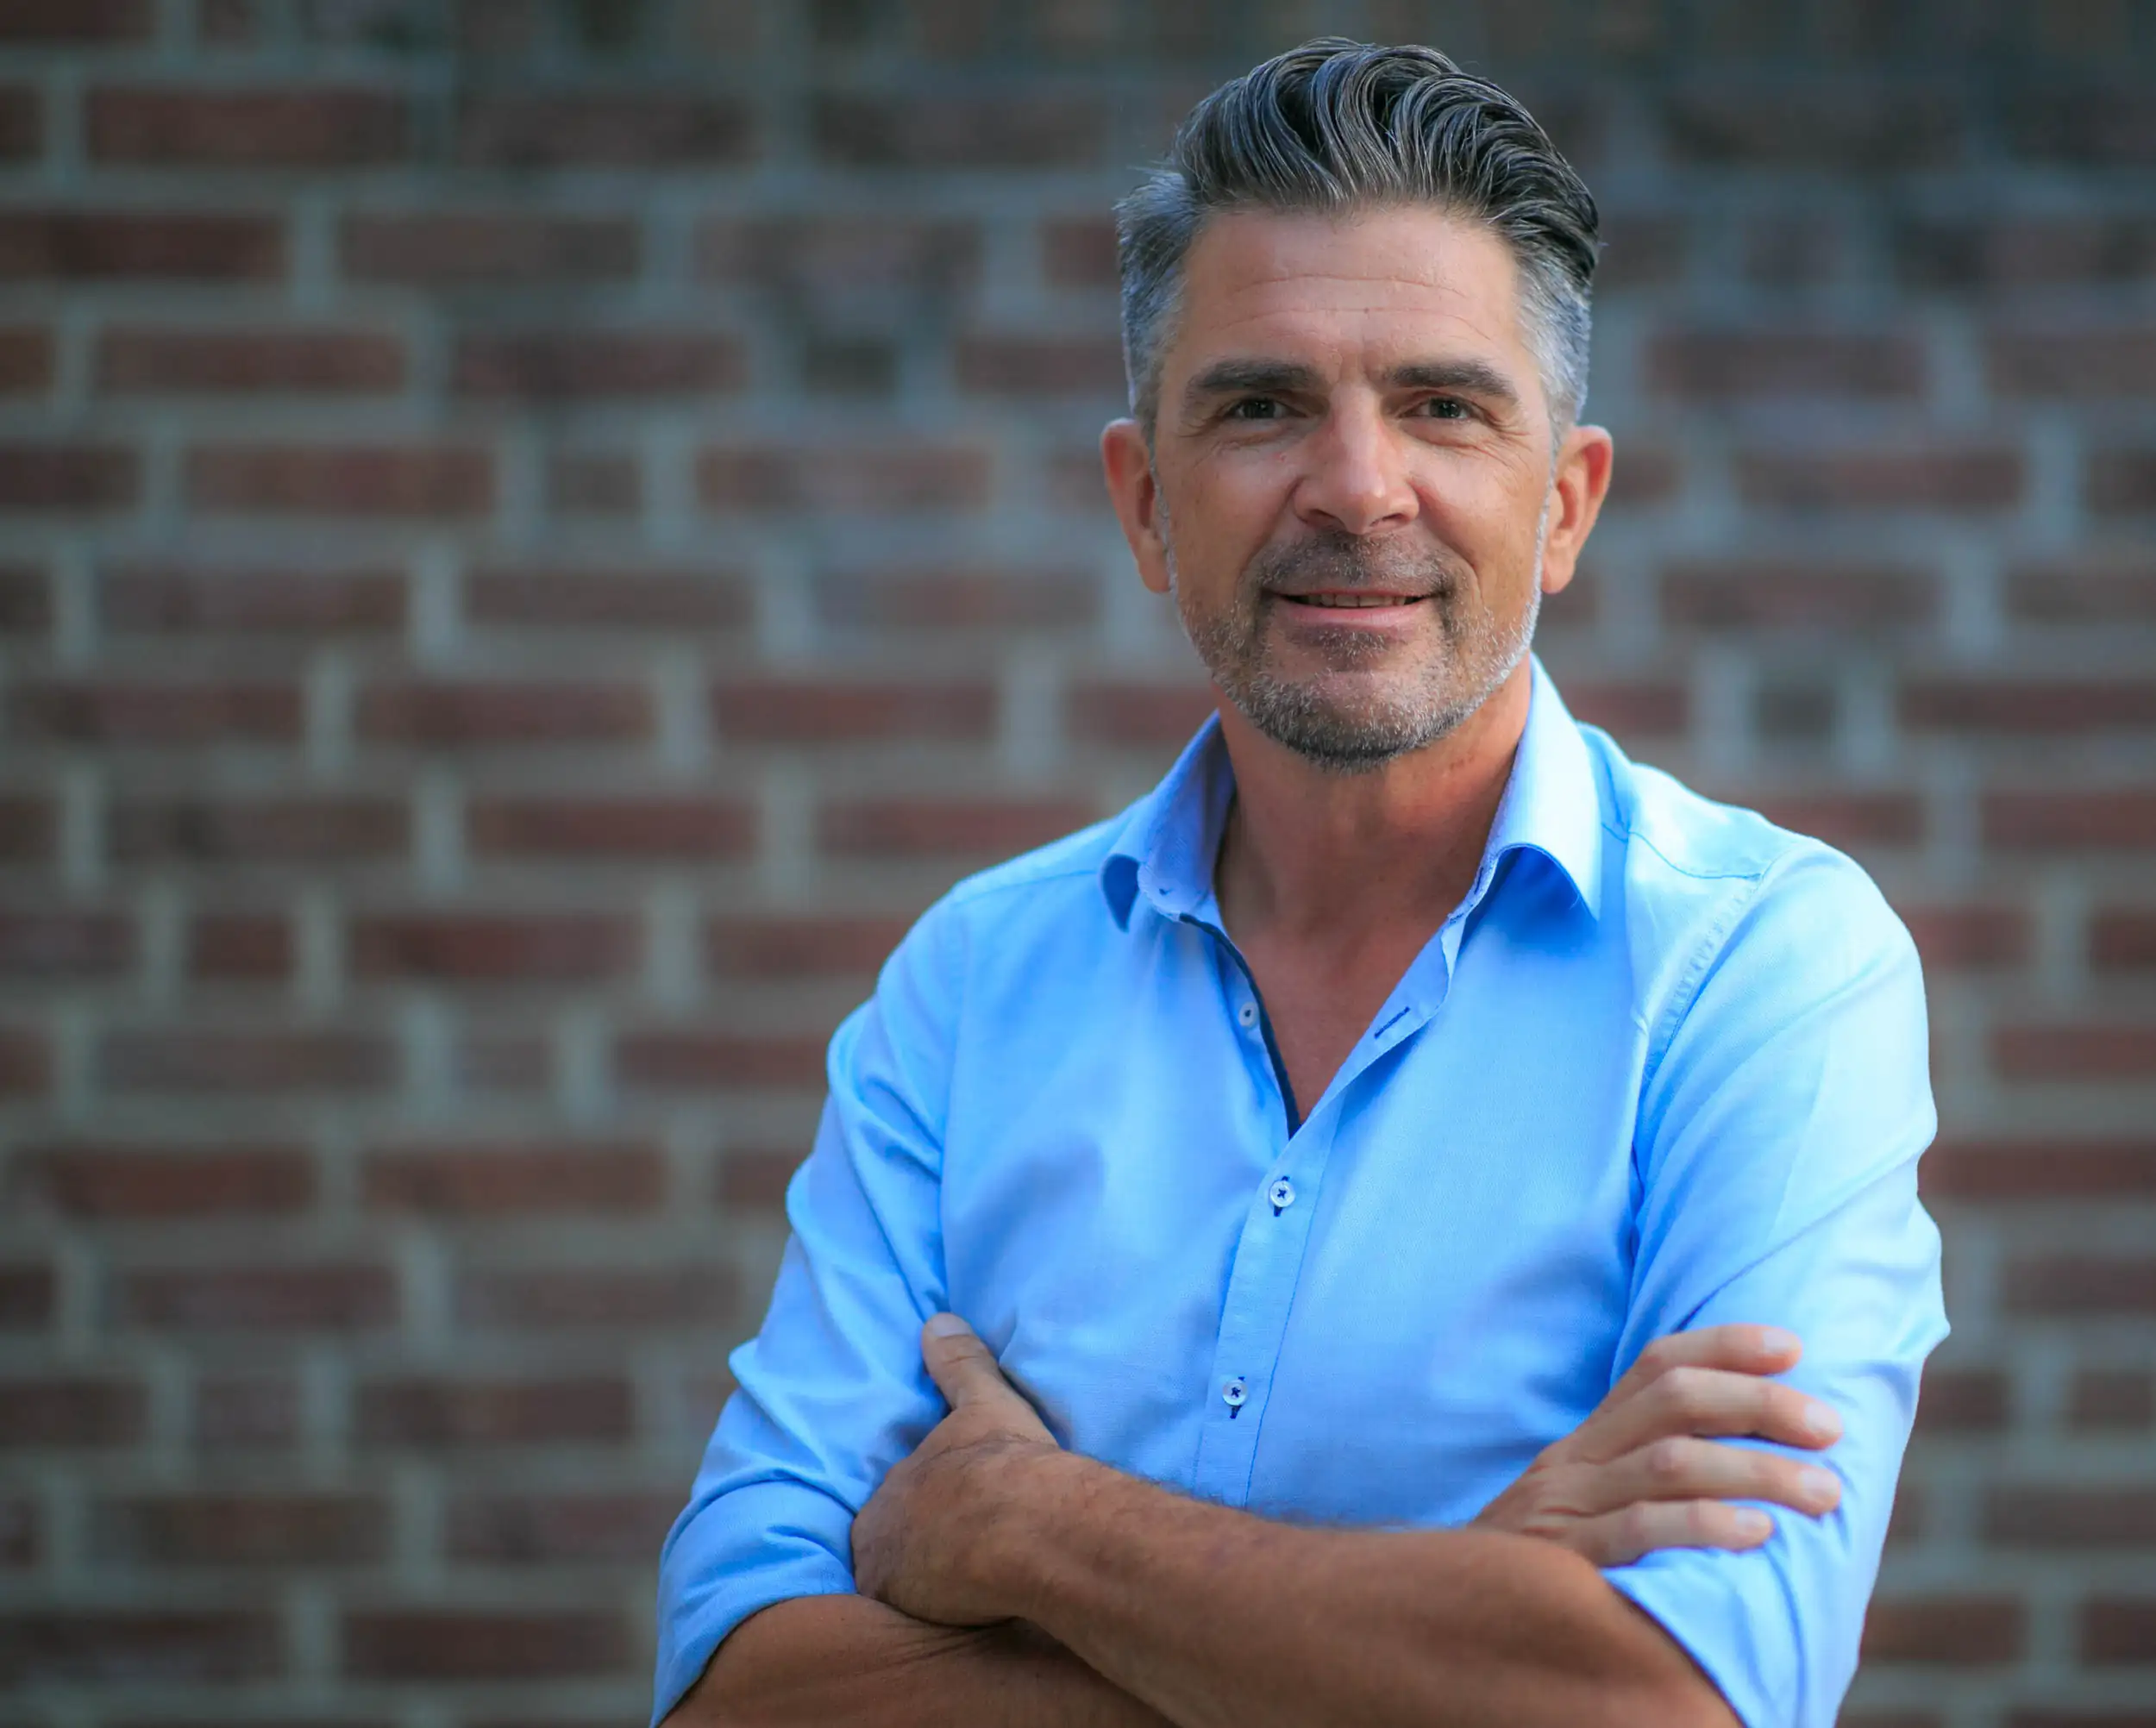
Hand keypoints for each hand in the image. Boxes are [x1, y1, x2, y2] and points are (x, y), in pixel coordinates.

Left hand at [851, 1313, 1062, 1626]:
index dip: (920, 1515)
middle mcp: (878, 1532)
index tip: (950, 1520)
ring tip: (965, 1597)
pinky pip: (911, 1625)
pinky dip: (936, 1620)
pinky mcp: (903, 1614)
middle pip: (890, 1548)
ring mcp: (887, 1577)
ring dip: (923, 1589)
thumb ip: (960, 1365)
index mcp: (894, 1488)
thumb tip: (938, 1320)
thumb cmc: (1006, 1461)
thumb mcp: (985, 1403)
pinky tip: (971, 1624)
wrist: (1023, 1523)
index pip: (894, 1508)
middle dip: (915, 1552)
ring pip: (898, 1589)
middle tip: (957, 1559)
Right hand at [1472, 1324, 1842, 1565]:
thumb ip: (1648, 1482)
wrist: (1451, 1619)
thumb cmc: (1549, 1573)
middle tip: (1829, 1427)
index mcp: (1587, 1442)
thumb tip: (1761, 1465)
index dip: (1724, 1346)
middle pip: (1674, 1400)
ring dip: (1757, 1470)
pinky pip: (1638, 1531)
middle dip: (1759, 1403)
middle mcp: (1576, 1461)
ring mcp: (1566, 1507)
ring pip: (1670, 1462)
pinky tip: (1756, 1533)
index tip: (1792, 1348)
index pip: (1655, 1365)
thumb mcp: (1588, 1510)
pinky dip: (1703, 1524)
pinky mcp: (1564, 1561)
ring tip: (1822, 1491)